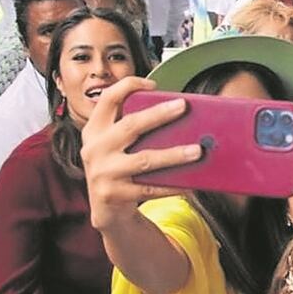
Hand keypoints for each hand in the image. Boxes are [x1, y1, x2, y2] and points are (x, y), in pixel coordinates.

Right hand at [80, 77, 199, 229]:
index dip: (129, 86)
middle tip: (183, 106)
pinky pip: (151, 189)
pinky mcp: (115, 195)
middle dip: (158, 114)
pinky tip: (191, 182)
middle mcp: (95, 149)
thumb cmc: (118, 169)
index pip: (107, 99)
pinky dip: (173, 185)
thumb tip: (176, 112)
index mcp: (95, 130)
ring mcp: (104, 173)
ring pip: (145, 160)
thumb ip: (132, 129)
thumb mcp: (115, 146)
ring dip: (174, 155)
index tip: (153, 83)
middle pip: (130, 126)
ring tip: (197, 150)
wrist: (106, 210)